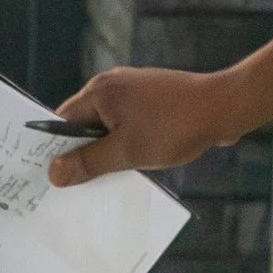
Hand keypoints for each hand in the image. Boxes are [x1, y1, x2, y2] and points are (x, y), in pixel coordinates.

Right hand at [45, 65, 243, 185]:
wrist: (225, 107)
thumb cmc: (176, 126)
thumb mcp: (127, 152)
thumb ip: (89, 162)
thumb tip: (53, 172)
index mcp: (100, 91)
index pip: (61, 122)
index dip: (53, 150)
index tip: (48, 177)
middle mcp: (114, 86)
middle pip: (84, 125)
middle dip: (82, 154)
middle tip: (75, 186)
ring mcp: (135, 92)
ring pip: (108, 128)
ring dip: (107, 152)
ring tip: (105, 180)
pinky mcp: (153, 101)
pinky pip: (129, 126)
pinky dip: (126, 145)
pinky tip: (132, 166)